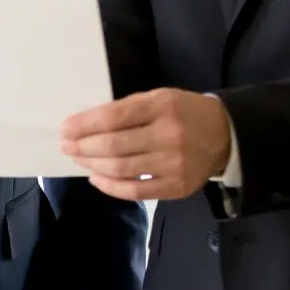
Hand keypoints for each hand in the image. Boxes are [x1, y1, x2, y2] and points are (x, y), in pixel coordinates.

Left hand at [61, 89, 231, 201]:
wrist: (224, 135)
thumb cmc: (183, 113)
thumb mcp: (159, 99)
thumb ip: (127, 110)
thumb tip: (84, 127)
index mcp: (163, 106)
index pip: (114, 116)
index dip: (85, 125)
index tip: (65, 129)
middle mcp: (169, 134)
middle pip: (114, 145)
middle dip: (83, 147)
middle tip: (66, 147)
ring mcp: (174, 163)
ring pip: (121, 168)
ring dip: (93, 165)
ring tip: (79, 160)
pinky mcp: (177, 187)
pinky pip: (135, 191)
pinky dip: (110, 186)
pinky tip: (96, 178)